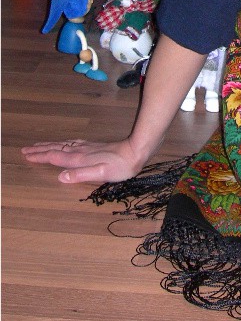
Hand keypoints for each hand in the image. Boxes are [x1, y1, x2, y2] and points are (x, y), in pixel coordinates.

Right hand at [21, 137, 145, 184]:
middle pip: (56, 149)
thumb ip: (80, 175)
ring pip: (63, 145)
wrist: (135, 151)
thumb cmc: (120, 166)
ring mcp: (87, 148)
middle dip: (40, 150)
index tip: (26, 155)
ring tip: (39, 146)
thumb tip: (60, 177)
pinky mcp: (94, 147)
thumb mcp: (101, 174)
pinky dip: (63, 143)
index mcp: (80, 159)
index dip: (40, 156)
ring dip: (50, 146)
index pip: (55, 157)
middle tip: (26, 150)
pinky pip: (72, 143)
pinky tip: (64, 144)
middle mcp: (81, 151)